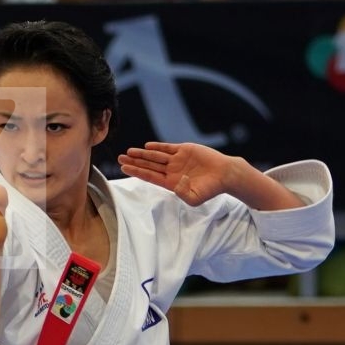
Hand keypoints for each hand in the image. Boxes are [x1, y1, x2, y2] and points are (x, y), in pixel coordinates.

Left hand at [118, 141, 241, 205]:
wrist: (224, 174)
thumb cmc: (211, 189)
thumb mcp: (195, 198)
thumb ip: (183, 193)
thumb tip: (175, 183)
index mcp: (171, 182)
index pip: (149, 176)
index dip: (137, 172)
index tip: (124, 169)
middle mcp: (171, 170)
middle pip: (149, 165)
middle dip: (134, 162)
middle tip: (119, 158)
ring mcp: (177, 159)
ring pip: (156, 156)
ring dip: (142, 154)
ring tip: (128, 152)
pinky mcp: (185, 150)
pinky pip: (168, 148)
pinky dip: (158, 147)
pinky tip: (147, 147)